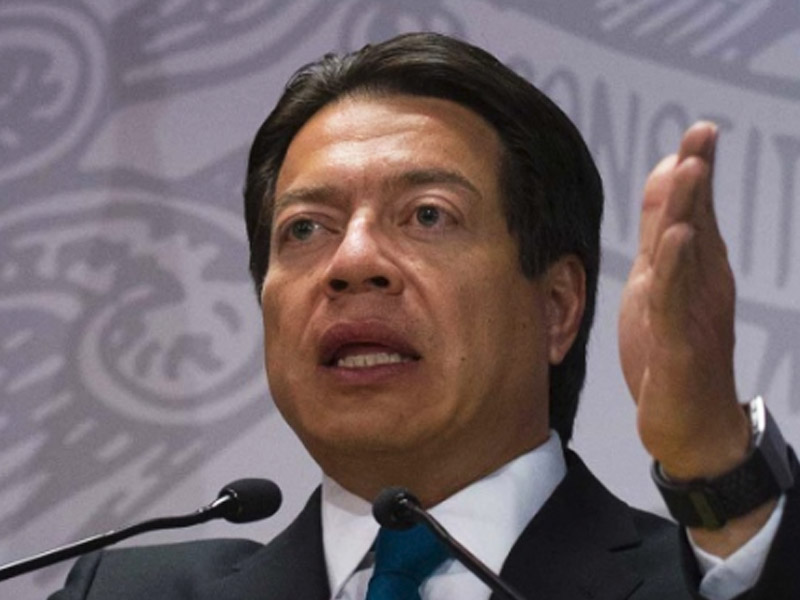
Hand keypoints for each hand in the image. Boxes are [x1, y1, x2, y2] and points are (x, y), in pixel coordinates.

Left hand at [619, 122, 749, 480]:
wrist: (690, 425)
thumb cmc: (671, 351)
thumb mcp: (658, 284)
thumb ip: (659, 235)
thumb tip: (664, 183)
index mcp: (696, 270)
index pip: (695, 212)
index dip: (696, 171)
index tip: (699, 131)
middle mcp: (702, 285)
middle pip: (698, 223)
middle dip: (697, 177)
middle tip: (702, 133)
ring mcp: (694, 313)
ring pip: (690, 255)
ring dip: (691, 212)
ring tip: (691, 171)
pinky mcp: (679, 344)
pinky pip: (675, 301)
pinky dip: (676, 269)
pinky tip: (678, 240)